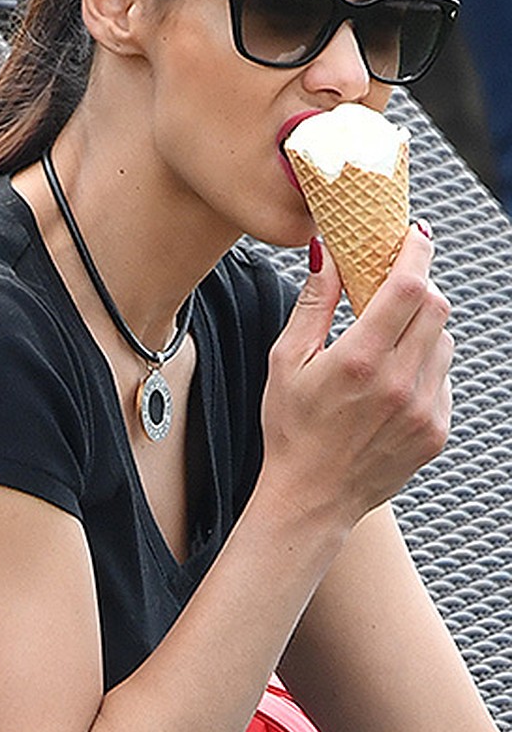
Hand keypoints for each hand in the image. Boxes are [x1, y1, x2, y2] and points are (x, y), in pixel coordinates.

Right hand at [260, 224, 452, 528]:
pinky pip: (443, 378)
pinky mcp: (437, 430)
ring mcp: (425, 409)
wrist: (312, 497)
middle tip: (395, 284)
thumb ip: (313, 305)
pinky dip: (424, 366)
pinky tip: (389, 383)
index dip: (416, 253)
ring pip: (445, 342)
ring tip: (385, 342)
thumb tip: (327, 255)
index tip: (414, 235)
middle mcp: (400, 384)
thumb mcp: (286, 362)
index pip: (408, 288)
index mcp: (360, 361)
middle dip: (419, 286)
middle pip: (436, 308)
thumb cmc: (291, 428)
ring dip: (422, 328)